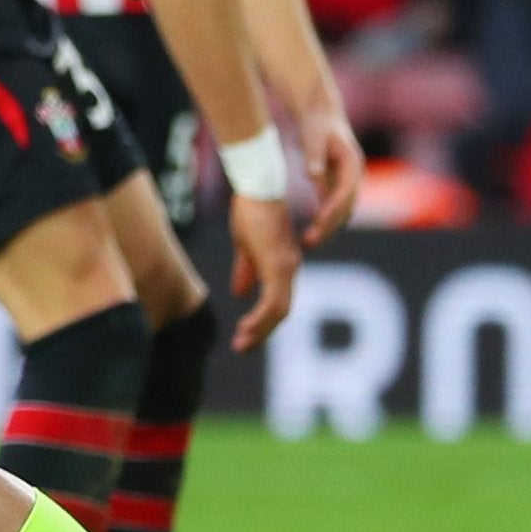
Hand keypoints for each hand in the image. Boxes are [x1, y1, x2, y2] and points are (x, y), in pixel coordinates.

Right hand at [226, 193, 300, 351]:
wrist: (258, 184)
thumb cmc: (252, 207)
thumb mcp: (245, 243)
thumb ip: (246, 269)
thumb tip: (241, 294)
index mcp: (282, 263)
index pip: (277, 301)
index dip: (263, 321)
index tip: (245, 335)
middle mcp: (289, 267)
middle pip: (281, 311)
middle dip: (262, 332)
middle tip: (242, 347)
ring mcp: (286, 267)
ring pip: (280, 311)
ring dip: (261, 330)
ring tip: (241, 343)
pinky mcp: (278, 264)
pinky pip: (274, 302)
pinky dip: (261, 319)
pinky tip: (246, 328)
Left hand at [298, 107, 363, 246]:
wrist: (320, 115)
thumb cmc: (316, 123)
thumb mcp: (313, 136)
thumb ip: (313, 156)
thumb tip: (313, 176)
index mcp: (352, 164)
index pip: (345, 192)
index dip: (332, 208)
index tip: (317, 222)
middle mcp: (354, 176)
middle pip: (346, 208)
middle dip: (330, 226)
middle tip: (310, 242)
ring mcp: (347, 183)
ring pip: (341, 213)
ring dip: (328, 230)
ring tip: (308, 245)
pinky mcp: (337, 186)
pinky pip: (332, 209)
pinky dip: (324, 222)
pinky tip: (310, 234)